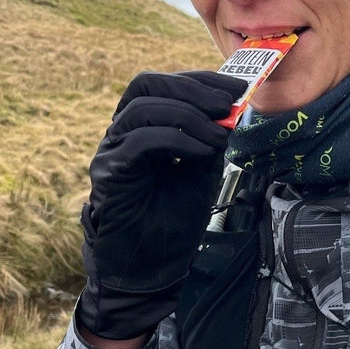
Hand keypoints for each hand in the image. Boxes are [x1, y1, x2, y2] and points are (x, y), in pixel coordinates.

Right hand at [75, 70, 244, 340]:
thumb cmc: (174, 220)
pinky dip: (177, 139)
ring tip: (219, 136)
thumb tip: (232, 108)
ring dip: (189, 115)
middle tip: (228, 103)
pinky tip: (202, 152)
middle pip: (145, 84)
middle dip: (193, 89)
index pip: (165, 85)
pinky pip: (139, 140)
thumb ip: (211, 137)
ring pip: (142, 108)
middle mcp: (123, 132)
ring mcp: (112, 150)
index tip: (240, 88)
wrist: (152, 267)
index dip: (202, 80)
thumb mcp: (203, 170)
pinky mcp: (110, 172)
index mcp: (145, 126)